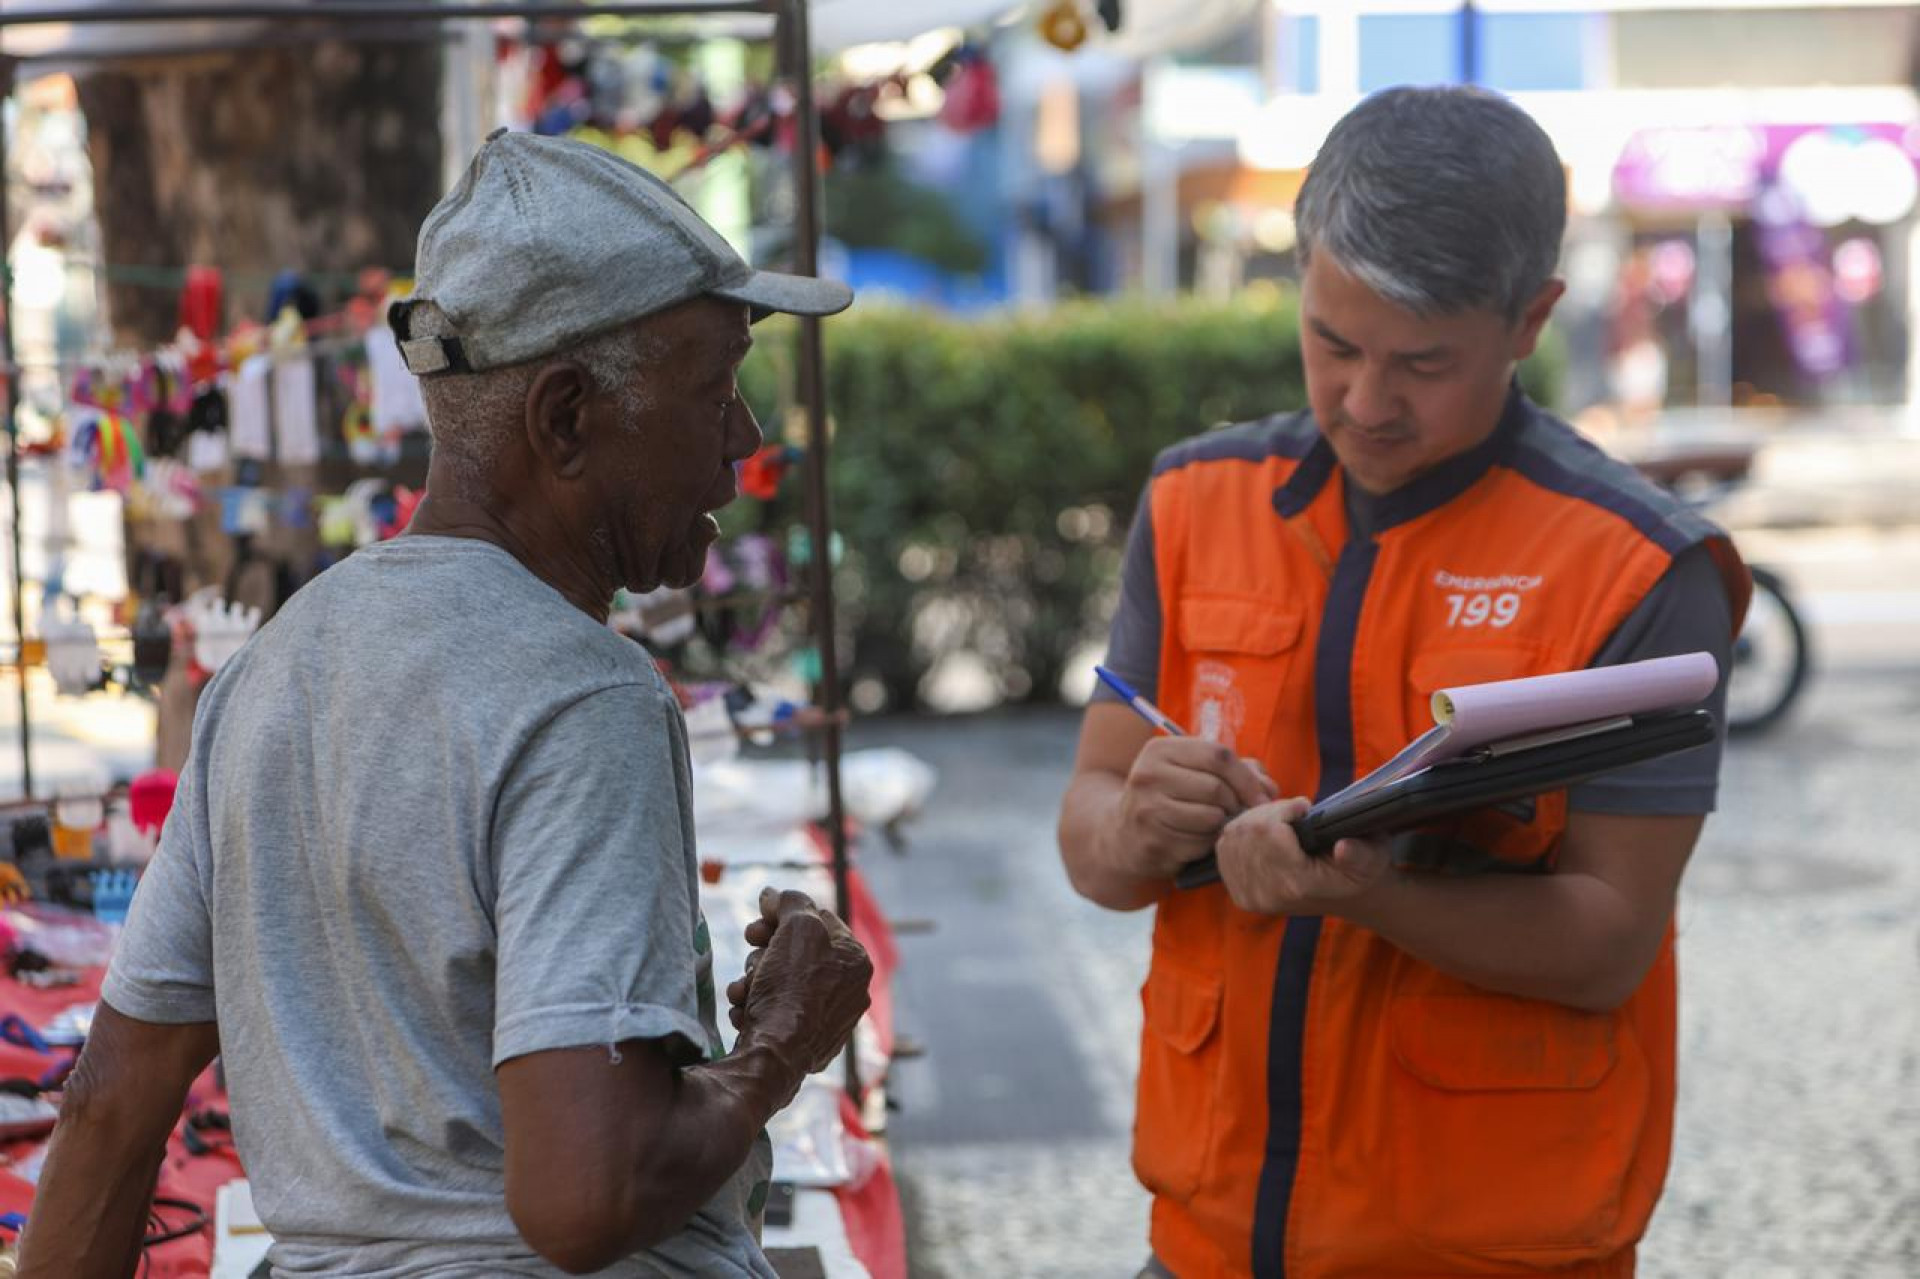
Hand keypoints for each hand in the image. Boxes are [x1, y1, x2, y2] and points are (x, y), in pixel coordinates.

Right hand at [732, 888, 872, 1090]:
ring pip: (781, 983)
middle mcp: (848, 991)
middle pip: (798, 952)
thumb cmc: (793, 986)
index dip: (785, 914)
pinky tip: (743, 1010)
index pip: (820, 920)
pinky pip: (776, 1012)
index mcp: (856, 960)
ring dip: (754, 979)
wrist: (776, 1053)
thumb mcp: (797, 927)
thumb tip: (774, 895)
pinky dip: (756, 1007)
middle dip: (766, 949)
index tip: (760, 918)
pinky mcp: (804, 1044)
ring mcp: (827, 1020)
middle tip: (751, 948)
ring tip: (742, 989)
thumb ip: (791, 902)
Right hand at [1112, 736, 1278, 878]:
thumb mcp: (1194, 773)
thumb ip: (1236, 772)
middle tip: (1237, 813)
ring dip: (1221, 825)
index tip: (1262, 796)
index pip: (1218, 755)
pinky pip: (1200, 844)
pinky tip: (1196, 841)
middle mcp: (1148, 775)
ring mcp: (1147, 809)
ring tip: (1214, 825)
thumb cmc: (1172, 798)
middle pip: (1216, 787)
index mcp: (1160, 750)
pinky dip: (1207, 844)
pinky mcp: (1153, 841)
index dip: (1247, 777)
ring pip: (1211, 817)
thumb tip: (1268, 789)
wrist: (1125, 835)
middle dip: (1236, 803)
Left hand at [1214, 797, 1389, 914]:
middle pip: (1248, 830)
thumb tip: (1343, 848)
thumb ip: (1361, 853)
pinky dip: (1241, 833)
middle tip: (1292, 813)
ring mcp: (1250, 897)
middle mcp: (1268, 896)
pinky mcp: (1238, 895)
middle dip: (1269, 811)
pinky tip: (1264, 834)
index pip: (1268, 830)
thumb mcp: (1373, 857)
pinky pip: (1224, 847)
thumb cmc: (1357, 867)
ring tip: (1280, 822)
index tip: (1305, 807)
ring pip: (1233, 835)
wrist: (1343, 894)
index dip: (1285, 809)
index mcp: (1297, 885)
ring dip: (1254, 819)